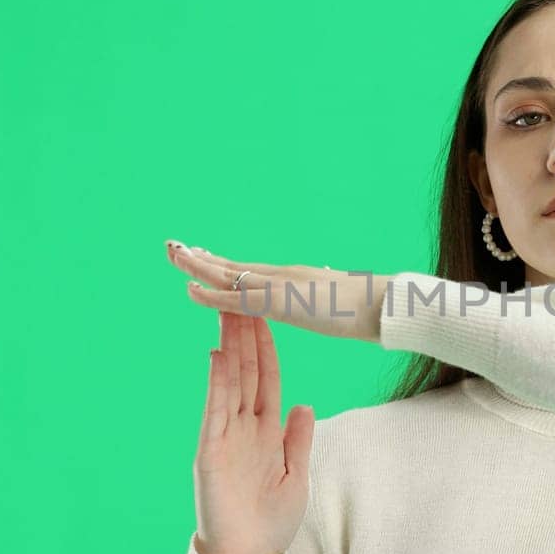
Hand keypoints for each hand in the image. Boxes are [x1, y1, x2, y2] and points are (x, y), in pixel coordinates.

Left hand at [166, 239, 390, 343]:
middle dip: (202, 257)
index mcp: (293, 278)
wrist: (382, 305)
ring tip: (172, 254)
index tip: (202, 253)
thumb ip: (328, 292)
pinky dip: (210, 294)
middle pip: (233, 265)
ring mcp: (279, 286)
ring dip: (197, 265)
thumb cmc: (370, 307)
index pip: (249, 269)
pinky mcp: (278, 302)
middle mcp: (281, 275)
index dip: (223, 262)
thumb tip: (327, 284)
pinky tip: (189, 289)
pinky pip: (235, 299)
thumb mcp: (340, 299)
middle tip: (175, 246)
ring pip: (228, 274)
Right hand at [190, 309, 316, 553]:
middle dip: (246, 333)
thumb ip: (298, 438)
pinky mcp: (210, 450)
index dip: (268, 346)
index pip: (267, 378)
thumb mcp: (296, 473)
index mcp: (266, 430)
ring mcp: (225, 435)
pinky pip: (215, 410)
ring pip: (230, 382)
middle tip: (244, 294)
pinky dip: (218, 383)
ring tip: (230, 311)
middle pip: (246, 370)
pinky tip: (218, 356)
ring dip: (231, 347)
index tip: (269, 314)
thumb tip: (304, 403)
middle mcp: (243, 426)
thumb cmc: (271, 520)